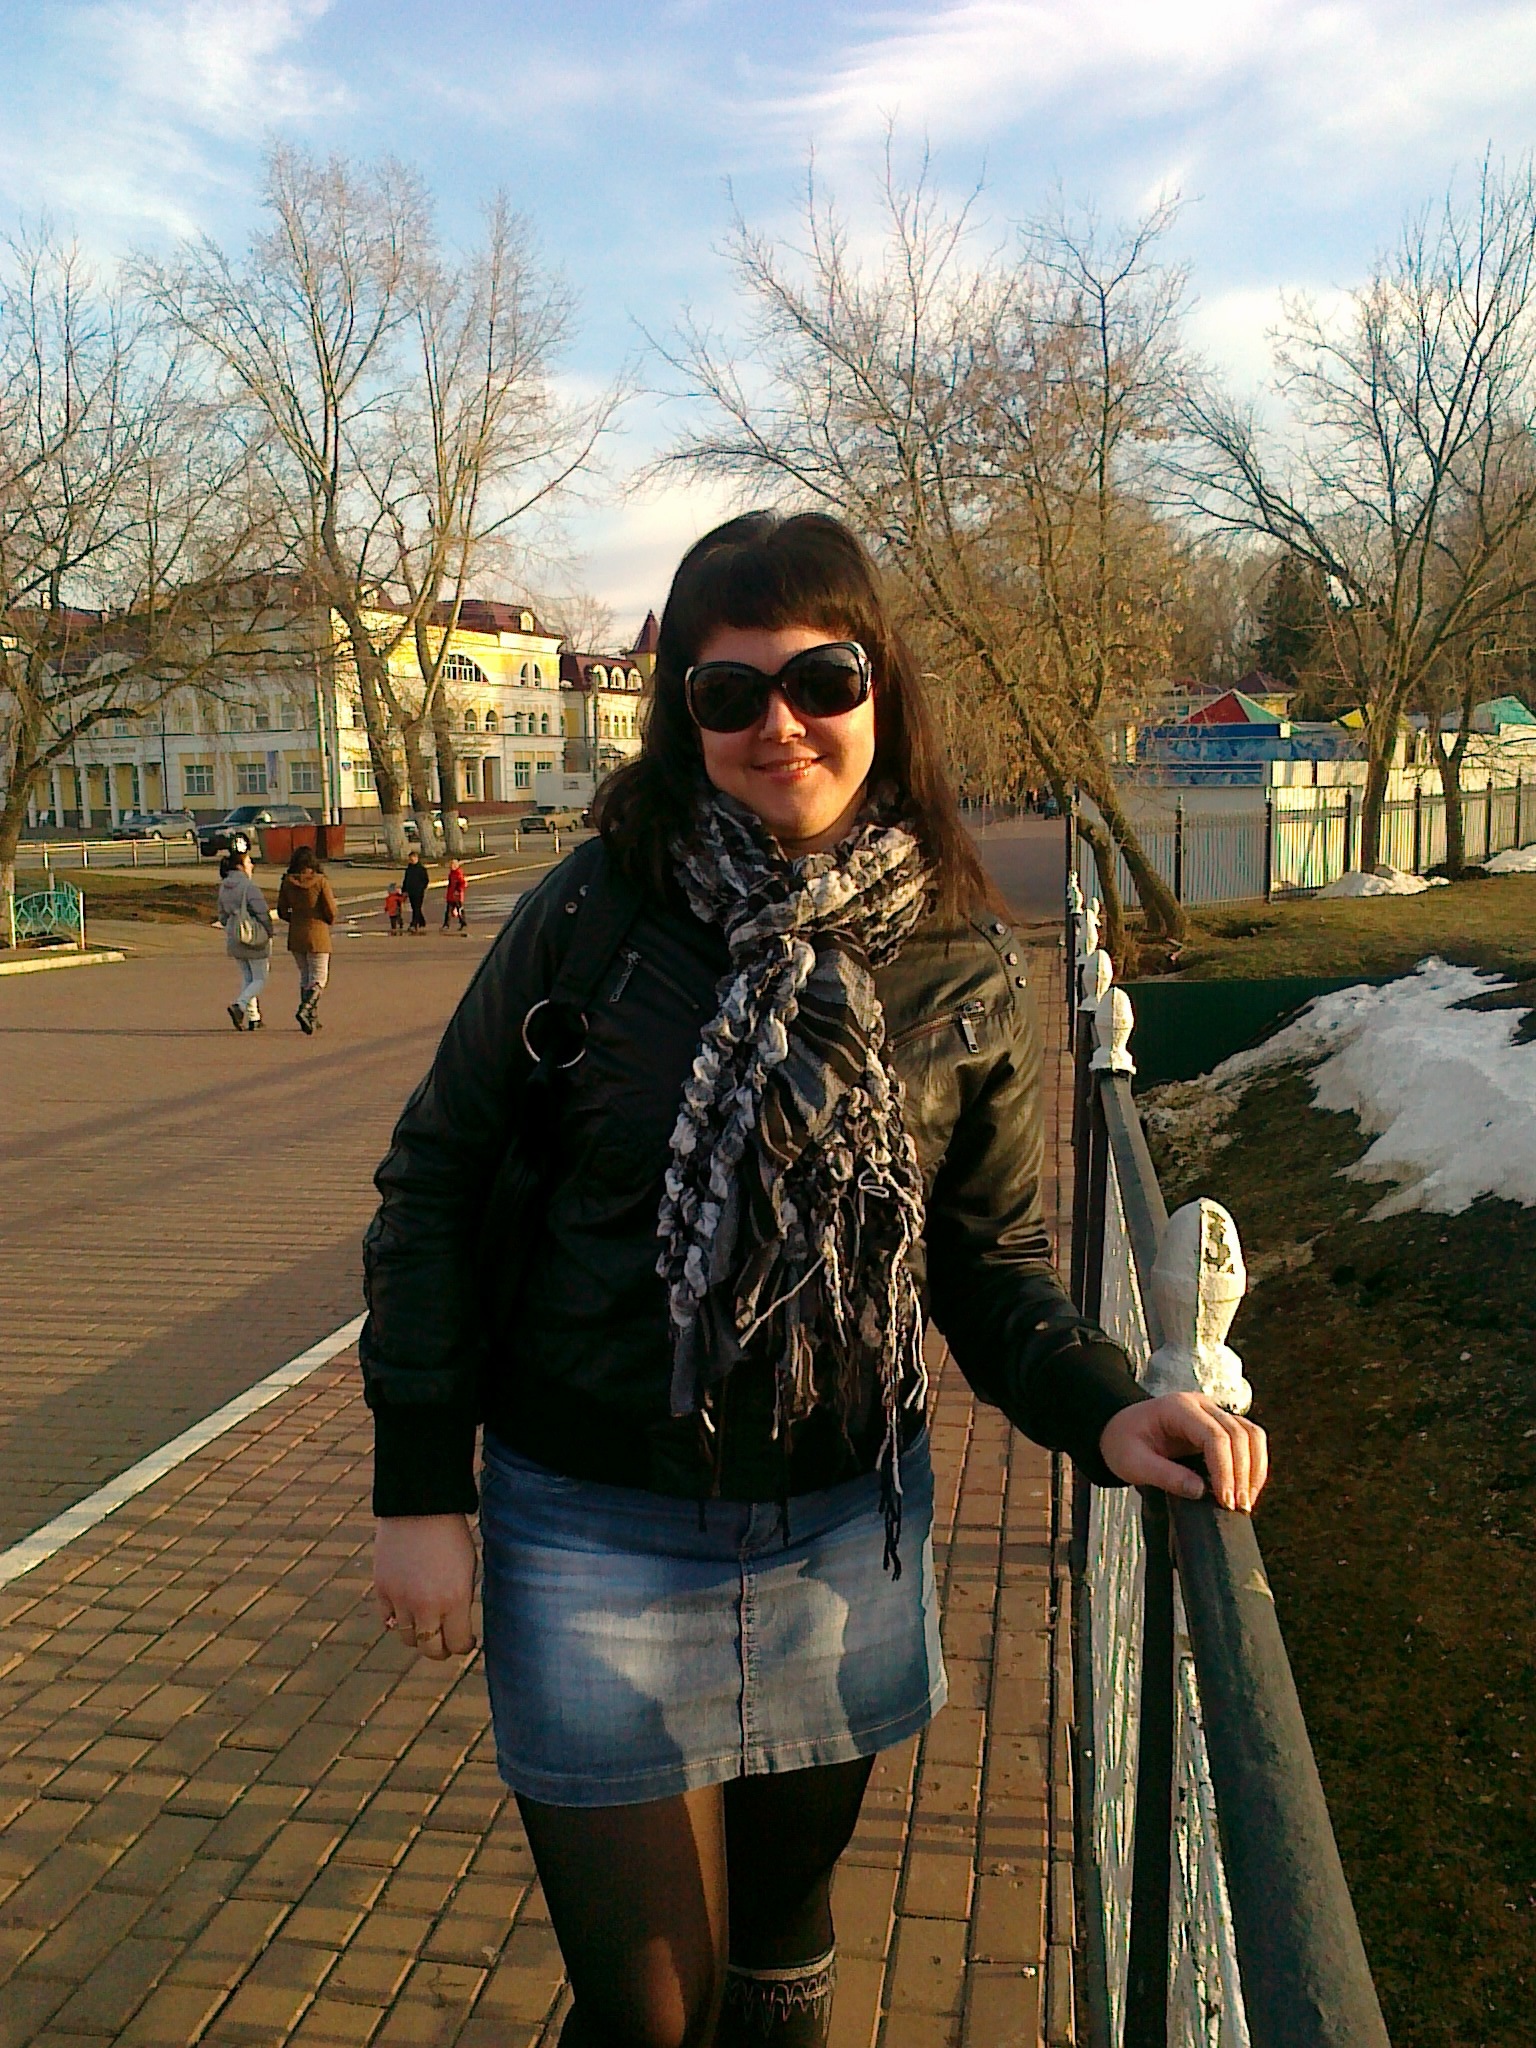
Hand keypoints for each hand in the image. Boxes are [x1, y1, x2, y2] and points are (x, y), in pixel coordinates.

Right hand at [373, 1513, 477, 1660]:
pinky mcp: (381, 1589)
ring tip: (426, 1624)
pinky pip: (388, 1620)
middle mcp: (427, 1605)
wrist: (420, 1506)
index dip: (464, 1646)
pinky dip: (397, 1619)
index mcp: (456, 1599)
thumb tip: (458, 1629)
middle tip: (446, 1643)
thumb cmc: (451, 1535)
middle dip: (441, 1650)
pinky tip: (407, 1609)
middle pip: (431, 1650)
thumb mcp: (467, 1568)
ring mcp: (401, 1599)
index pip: (458, 1644)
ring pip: (407, 1638)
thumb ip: (461, 1600)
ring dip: (418, 1635)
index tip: (467, 1641)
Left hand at [1098, 1393, 1268, 1512]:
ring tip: (1245, 1502)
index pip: (1214, 1435)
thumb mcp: (1132, 1462)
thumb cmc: (1122, 1442)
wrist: (1118, 1430)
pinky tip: (1245, 1490)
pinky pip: (1248, 1441)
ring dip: (1255, 1469)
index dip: (1225, 1470)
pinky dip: (1253, 1465)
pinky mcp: (1220, 1428)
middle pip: (1240, 1434)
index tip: (1225, 1501)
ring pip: (1252, 1435)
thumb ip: (1165, 1476)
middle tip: (1238, 1508)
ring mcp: (1213, 1414)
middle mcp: (1201, 1406)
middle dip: (1243, 1473)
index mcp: (1178, 1408)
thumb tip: (1201, 1492)